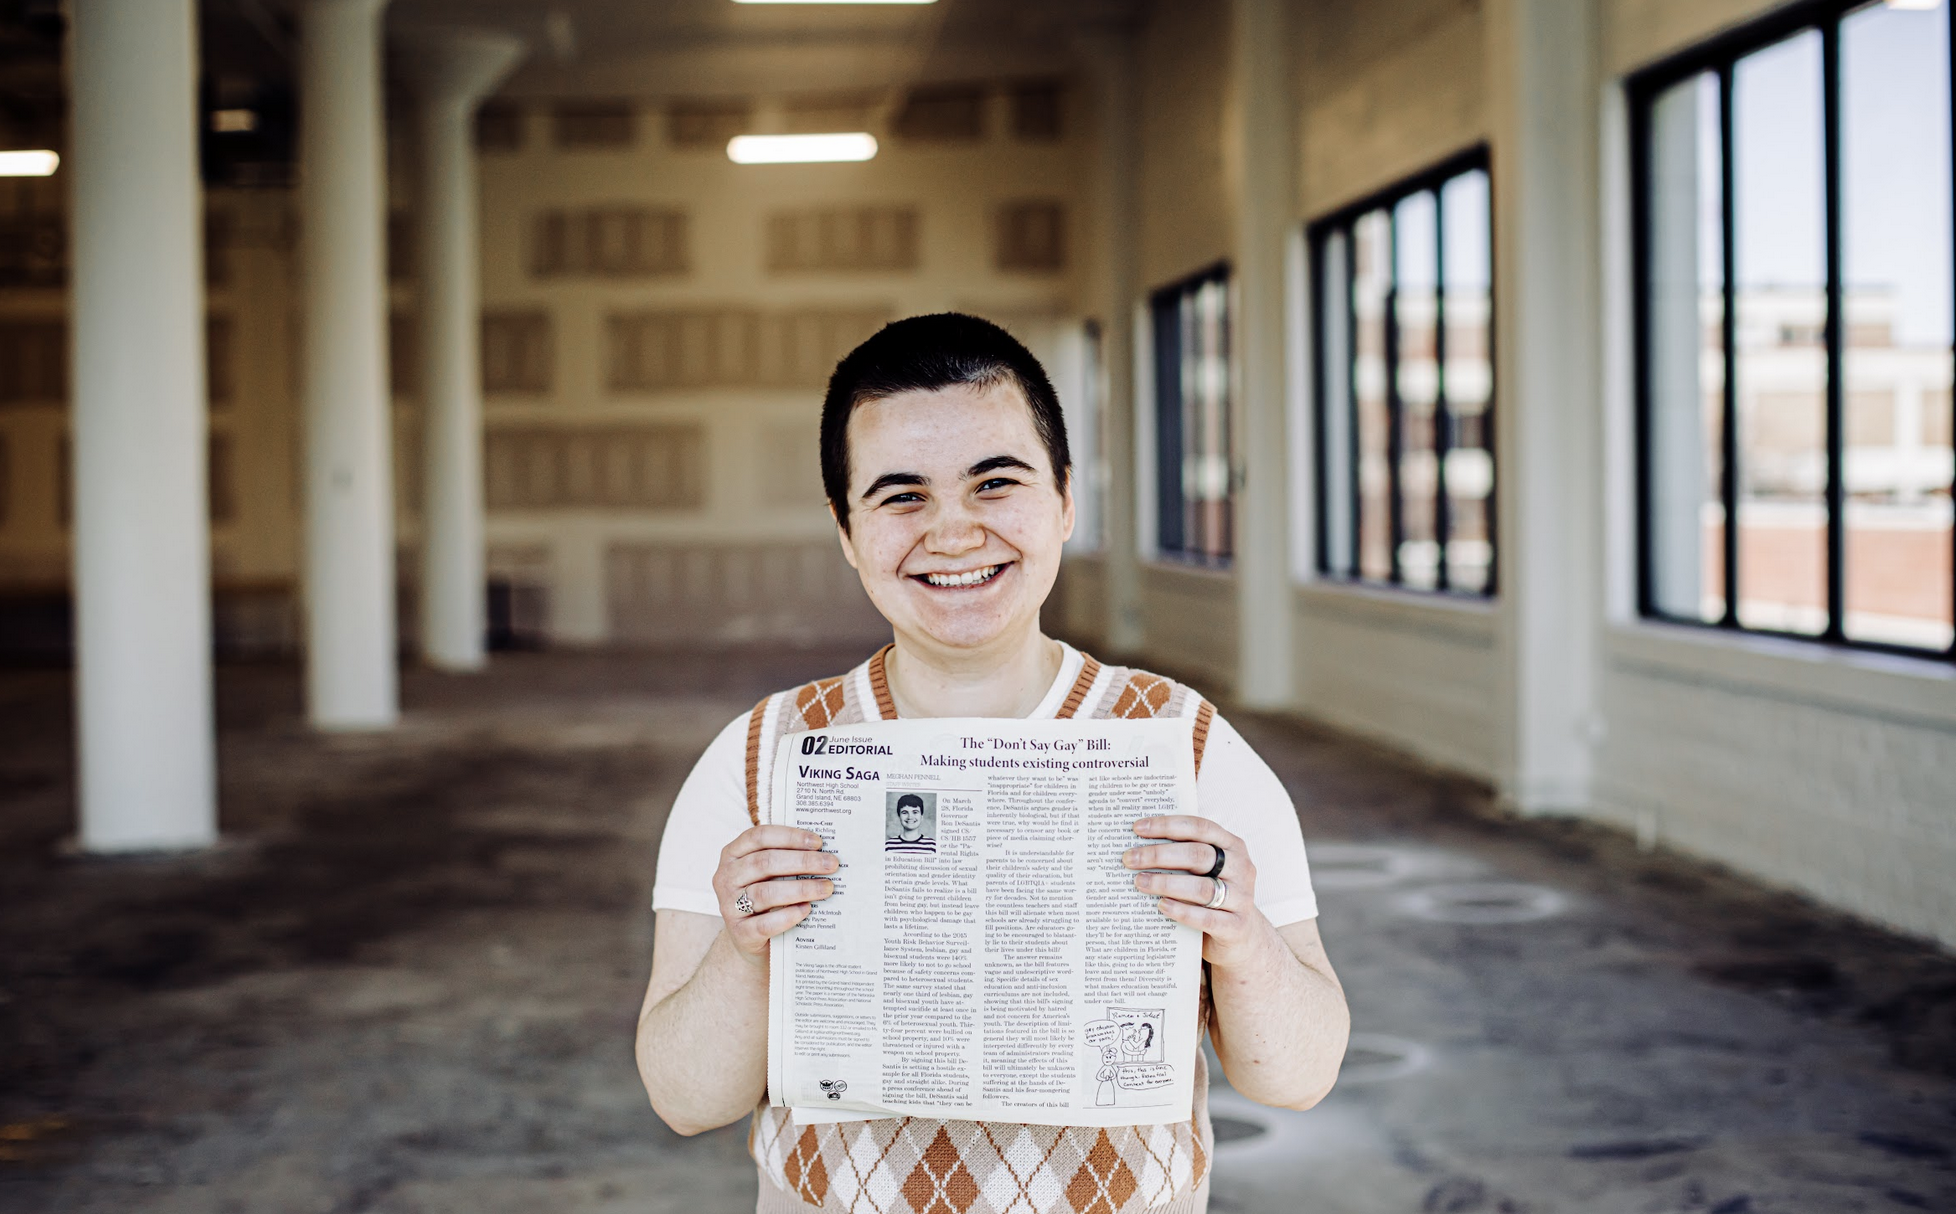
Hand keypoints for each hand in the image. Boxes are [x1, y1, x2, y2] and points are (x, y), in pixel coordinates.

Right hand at [713, 825, 837, 961]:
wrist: (750, 939)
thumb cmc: (765, 898)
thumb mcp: (768, 873)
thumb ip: (786, 858)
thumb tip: (823, 851)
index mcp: (732, 854)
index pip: (759, 836)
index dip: (790, 837)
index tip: (818, 843)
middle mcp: (726, 877)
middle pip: (765, 862)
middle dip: (803, 861)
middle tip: (831, 864)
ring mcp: (729, 906)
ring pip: (765, 892)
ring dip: (801, 888)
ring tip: (826, 888)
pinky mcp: (739, 932)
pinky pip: (765, 923)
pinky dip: (789, 915)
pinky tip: (807, 909)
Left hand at [1124, 815, 1269, 967]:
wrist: (1241, 936)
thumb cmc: (1213, 894)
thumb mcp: (1205, 870)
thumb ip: (1182, 855)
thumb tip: (1138, 846)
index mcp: (1232, 845)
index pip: (1199, 827)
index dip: (1167, 825)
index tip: (1138, 828)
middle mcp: (1241, 868)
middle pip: (1198, 855)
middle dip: (1159, 855)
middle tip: (1130, 859)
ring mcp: (1242, 897)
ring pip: (1201, 887)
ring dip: (1166, 883)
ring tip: (1139, 882)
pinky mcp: (1237, 926)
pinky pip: (1207, 918)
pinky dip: (1182, 911)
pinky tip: (1161, 905)